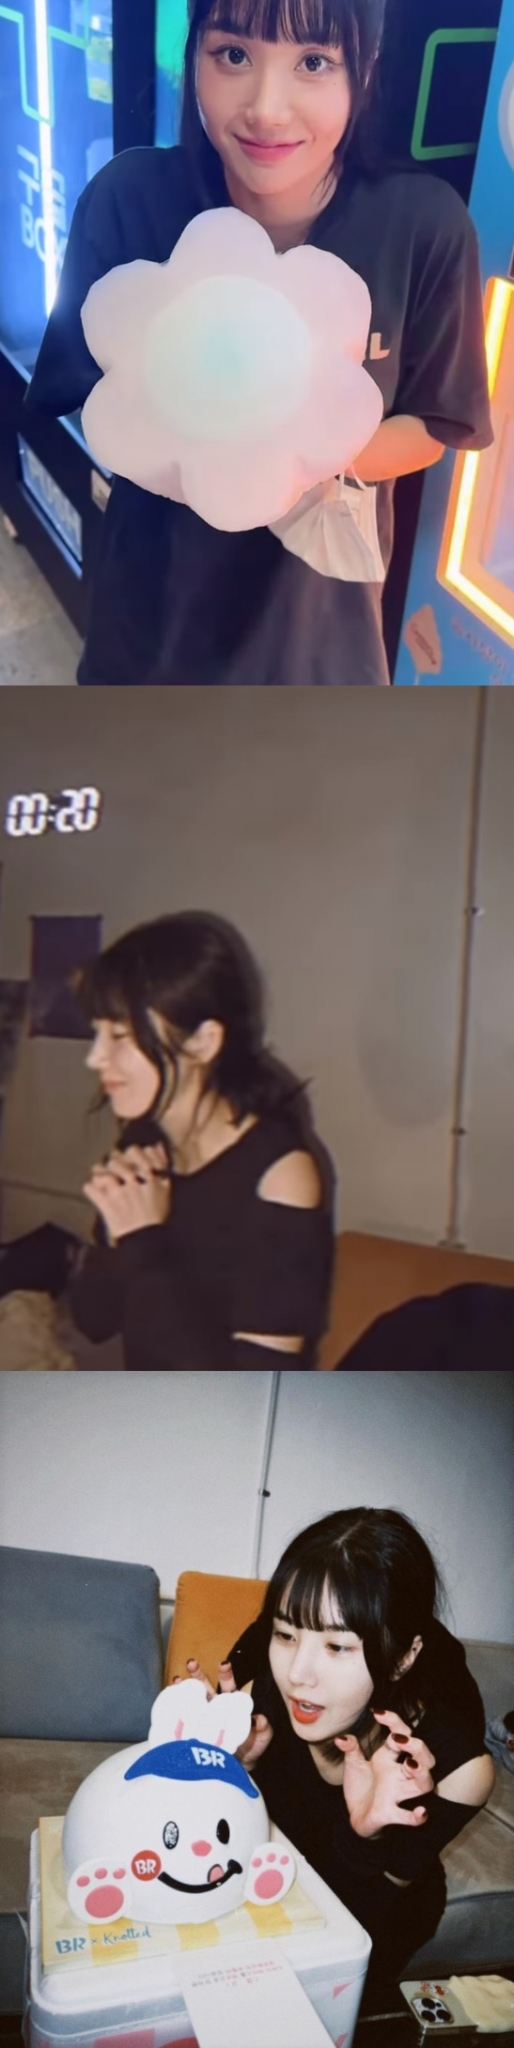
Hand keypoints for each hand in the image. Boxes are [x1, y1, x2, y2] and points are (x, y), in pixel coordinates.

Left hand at [83, 1143, 170, 1241]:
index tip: (129, 1158)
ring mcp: (118, 1193)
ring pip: (101, 1171)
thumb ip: (161, 1164)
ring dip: (99, 1173)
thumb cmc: (156, 1217)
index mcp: (149, 1177)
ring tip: (101, 1177)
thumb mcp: (166, 1189)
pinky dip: (90, 1188)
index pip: (136, 1151)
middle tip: (112, 1167)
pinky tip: (94, 1190)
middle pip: (116, 1159)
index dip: (131, 1154)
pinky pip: (91, 1188)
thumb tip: (156, 1145)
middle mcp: (133, 1181)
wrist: (147, 1241)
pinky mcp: (106, 1205)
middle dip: (113, 1162)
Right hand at [175, 1659, 273, 1767]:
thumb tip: (261, 1719)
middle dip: (199, 1675)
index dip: (226, 1675)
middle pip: (207, 1686)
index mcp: (232, 1704)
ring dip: (185, 1689)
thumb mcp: (261, 1737)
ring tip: (177, 1680)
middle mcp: (216, 1706)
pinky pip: (186, 1716)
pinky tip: (171, 1702)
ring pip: (193, 1699)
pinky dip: (178, 1707)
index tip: (223, 1664)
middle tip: (191, 1663)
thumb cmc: (252, 1747)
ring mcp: (204, 1716)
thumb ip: (264, 1728)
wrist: (239, 1764)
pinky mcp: (196, 1728)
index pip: (229, 1686)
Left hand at [335, 1710, 434, 1836]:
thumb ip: (351, 1749)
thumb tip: (341, 1737)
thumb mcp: (353, 1764)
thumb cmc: (361, 1787)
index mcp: (389, 1758)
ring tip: (411, 1764)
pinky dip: (417, 1816)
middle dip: (418, 1747)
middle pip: (423, 1757)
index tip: (377, 1713)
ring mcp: (397, 1794)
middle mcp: (398, 1774)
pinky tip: (421, 1812)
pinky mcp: (390, 1814)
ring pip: (423, 1784)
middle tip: (401, 1741)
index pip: (402, 1734)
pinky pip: (408, 1817)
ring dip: (421, 1774)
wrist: (355, 1816)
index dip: (394, 1722)